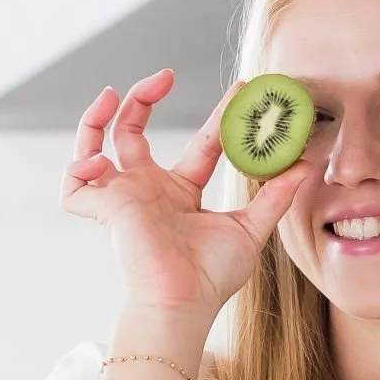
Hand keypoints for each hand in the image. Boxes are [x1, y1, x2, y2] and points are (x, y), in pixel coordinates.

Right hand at [62, 70, 308, 327]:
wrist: (182, 303)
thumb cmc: (210, 277)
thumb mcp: (250, 229)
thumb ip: (275, 196)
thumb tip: (305, 164)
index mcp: (181, 193)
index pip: (201, 143)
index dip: (219, 115)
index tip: (240, 88)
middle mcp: (148, 190)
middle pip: (134, 132)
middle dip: (143, 99)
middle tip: (163, 76)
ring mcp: (122, 198)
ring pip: (94, 146)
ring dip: (96, 118)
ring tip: (110, 94)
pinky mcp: (103, 210)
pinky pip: (74, 185)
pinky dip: (79, 166)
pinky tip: (98, 159)